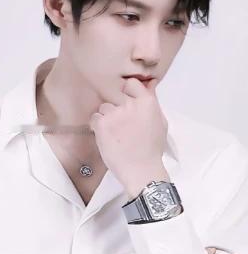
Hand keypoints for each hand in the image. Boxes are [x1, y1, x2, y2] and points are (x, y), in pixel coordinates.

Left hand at [89, 78, 168, 197]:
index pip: (131, 84)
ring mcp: (115, 114)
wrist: (141, 169)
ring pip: (104, 107)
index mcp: (147, 102)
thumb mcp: (159, 122)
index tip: (126, 103)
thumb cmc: (152, 148)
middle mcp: (130, 105)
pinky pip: (95, 118)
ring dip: (107, 117)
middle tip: (121, 124)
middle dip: (117, 108)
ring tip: (114, 133)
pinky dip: (97, 126)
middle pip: (116, 96)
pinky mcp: (102, 124)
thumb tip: (149, 84)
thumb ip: (152, 102)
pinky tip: (106, 136)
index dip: (127, 93)